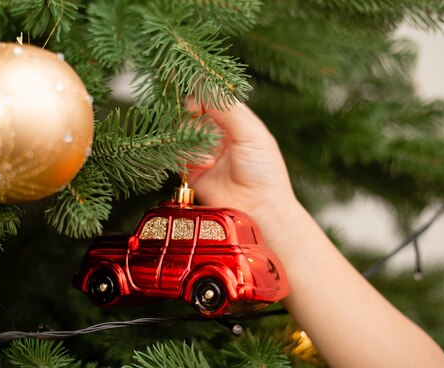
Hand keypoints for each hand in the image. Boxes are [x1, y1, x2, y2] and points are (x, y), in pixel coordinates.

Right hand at [187, 101, 296, 226]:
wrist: (260, 209)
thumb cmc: (264, 171)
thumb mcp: (251, 133)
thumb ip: (227, 109)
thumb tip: (204, 83)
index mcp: (237, 121)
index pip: (213, 97)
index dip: (202, 94)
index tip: (196, 97)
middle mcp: (219, 134)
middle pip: (193, 112)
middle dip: (192, 114)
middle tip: (195, 116)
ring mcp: (204, 152)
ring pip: (183, 132)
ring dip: (191, 137)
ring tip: (209, 155)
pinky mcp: (192, 171)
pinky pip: (178, 154)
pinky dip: (187, 156)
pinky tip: (205, 165)